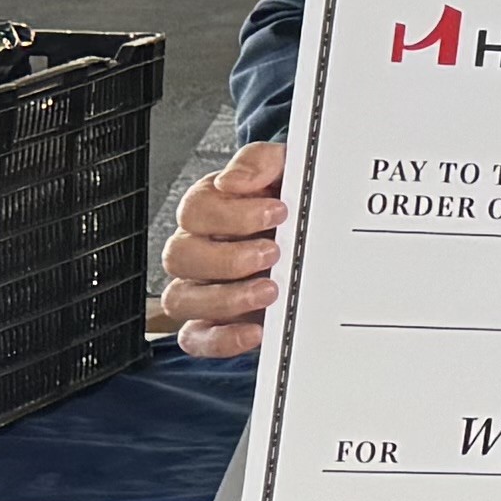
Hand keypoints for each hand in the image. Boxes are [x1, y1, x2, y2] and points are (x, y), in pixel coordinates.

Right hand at [157, 143, 288, 356]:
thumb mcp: (288, 169)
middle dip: (228, 257)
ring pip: (181, 299)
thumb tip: (233, 180)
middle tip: (273, 253)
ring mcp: (203, 289)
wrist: (321, 235)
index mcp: (210, 209)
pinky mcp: (217, 324)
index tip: (277, 210)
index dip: (231, 213)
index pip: (196, 210)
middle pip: (180, 256)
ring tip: (271, 291)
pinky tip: (255, 331)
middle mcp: (198, 250)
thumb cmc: (295, 203)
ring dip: (225, 298)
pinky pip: (196, 338)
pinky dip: (220, 339)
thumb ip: (261, 161)